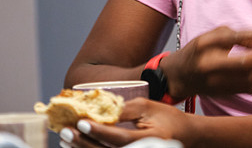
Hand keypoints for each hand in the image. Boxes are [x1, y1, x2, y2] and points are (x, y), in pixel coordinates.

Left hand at [59, 98, 193, 147]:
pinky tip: (77, 146)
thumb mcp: (149, 107)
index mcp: (150, 139)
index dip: (99, 131)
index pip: (120, 137)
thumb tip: (99, 110)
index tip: (81, 122)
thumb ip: (125, 109)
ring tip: (65, 139)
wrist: (185, 137)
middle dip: (83, 142)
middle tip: (66, 131)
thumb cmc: (167, 119)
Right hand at [162, 26, 251, 99]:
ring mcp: (215, 82)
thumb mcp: (213, 36)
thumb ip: (237, 36)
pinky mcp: (221, 93)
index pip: (236, 38)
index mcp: (206, 44)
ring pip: (248, 79)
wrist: (179, 75)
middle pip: (244, 64)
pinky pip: (247, 88)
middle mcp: (209, 65)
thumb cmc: (199, 51)